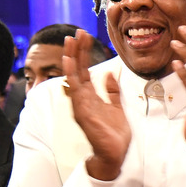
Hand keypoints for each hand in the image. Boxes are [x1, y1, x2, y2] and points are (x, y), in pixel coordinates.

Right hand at [63, 30, 130, 179]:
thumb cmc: (114, 134)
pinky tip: (68, 61)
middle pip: (77, 69)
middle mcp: (83, 99)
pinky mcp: (82, 112)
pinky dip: (70, 75)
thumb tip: (111, 74)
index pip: (85, 70)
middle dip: (76, 50)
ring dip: (71, 57)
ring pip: (73, 76)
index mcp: (91, 97)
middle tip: (77, 32)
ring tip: (70, 40)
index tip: (85, 36)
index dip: (85, 53)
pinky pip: (74, 90)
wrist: (115, 154)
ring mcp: (80, 105)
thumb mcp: (117, 107)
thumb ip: (113, 92)